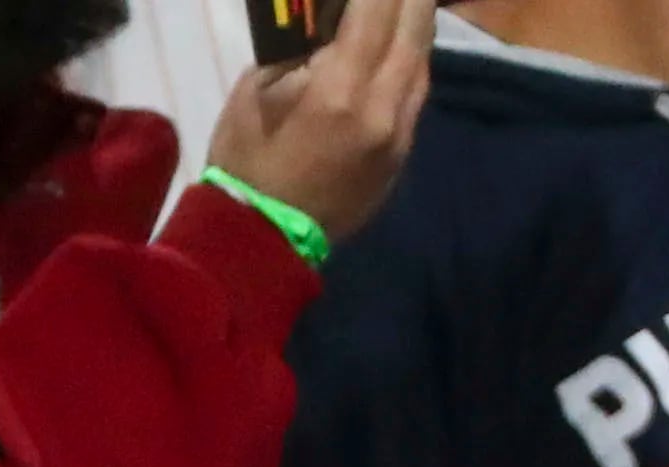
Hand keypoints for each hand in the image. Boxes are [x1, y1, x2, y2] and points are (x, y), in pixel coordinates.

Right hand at [201, 0, 443, 248]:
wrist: (264, 241)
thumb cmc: (246, 161)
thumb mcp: (257, 89)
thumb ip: (301, 47)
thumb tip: (329, 21)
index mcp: (340, 89)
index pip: (377, 9)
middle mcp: (383, 107)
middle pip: (414, 26)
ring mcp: (400, 134)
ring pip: (423, 58)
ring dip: (414, 22)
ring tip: (403, 2)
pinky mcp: (403, 154)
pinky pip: (417, 92)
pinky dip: (410, 58)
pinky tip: (399, 45)